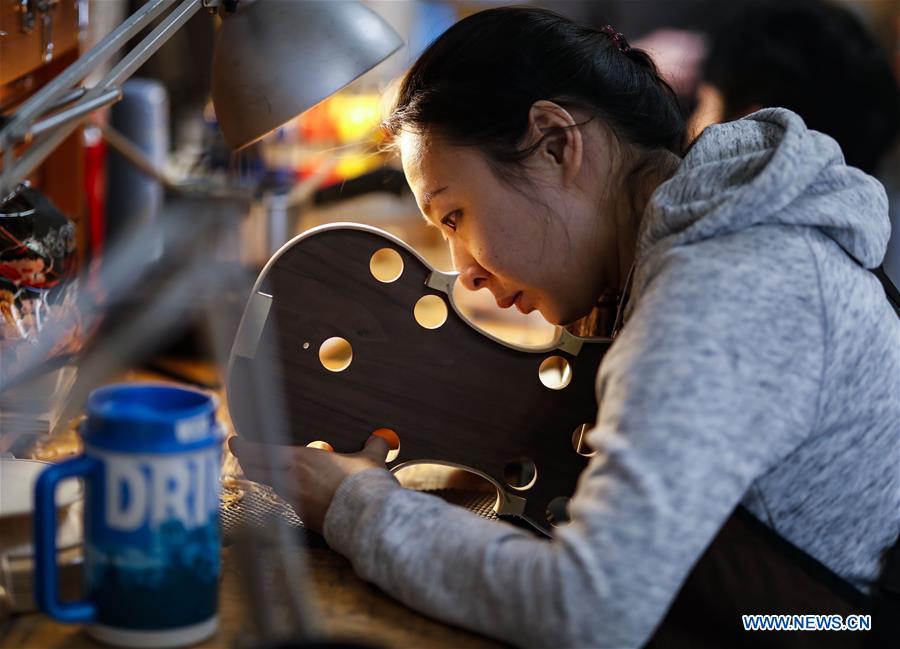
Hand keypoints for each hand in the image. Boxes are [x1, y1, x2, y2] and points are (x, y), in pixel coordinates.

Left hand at [228, 434, 389, 532]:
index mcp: (299, 459)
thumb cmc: (364, 484)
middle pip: (256, 471)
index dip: (242, 446)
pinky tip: (299, 493)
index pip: (259, 452)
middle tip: (245, 456)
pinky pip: (290, 502)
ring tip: (272, 472)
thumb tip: (383, 439)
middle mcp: (290, 479)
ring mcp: (295, 500)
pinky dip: (290, 495)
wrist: (365, 517)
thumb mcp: (371, 460)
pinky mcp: (303, 518)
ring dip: (270, 479)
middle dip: (249, 462)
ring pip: (273, 486)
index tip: (235, 441)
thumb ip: (375, 447)